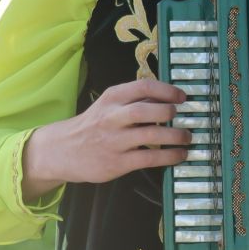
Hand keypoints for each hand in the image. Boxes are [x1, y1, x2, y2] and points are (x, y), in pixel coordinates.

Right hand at [22, 79, 190, 198]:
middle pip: (144, 110)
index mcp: (112, 98)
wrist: (61, 151)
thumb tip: (169, 99)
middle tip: (182, 116)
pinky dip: (169, 156)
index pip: (143, 87)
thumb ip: (134, 102)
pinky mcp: (116, 163)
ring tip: (187, 137)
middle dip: (168, 111)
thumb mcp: (107, 107)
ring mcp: (114, 141)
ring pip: (150, 134)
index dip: (167, 90)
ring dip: (175, 135)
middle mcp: (111, 117)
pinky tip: (180, 155)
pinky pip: (149, 158)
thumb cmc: (92, 126)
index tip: (182, 97)